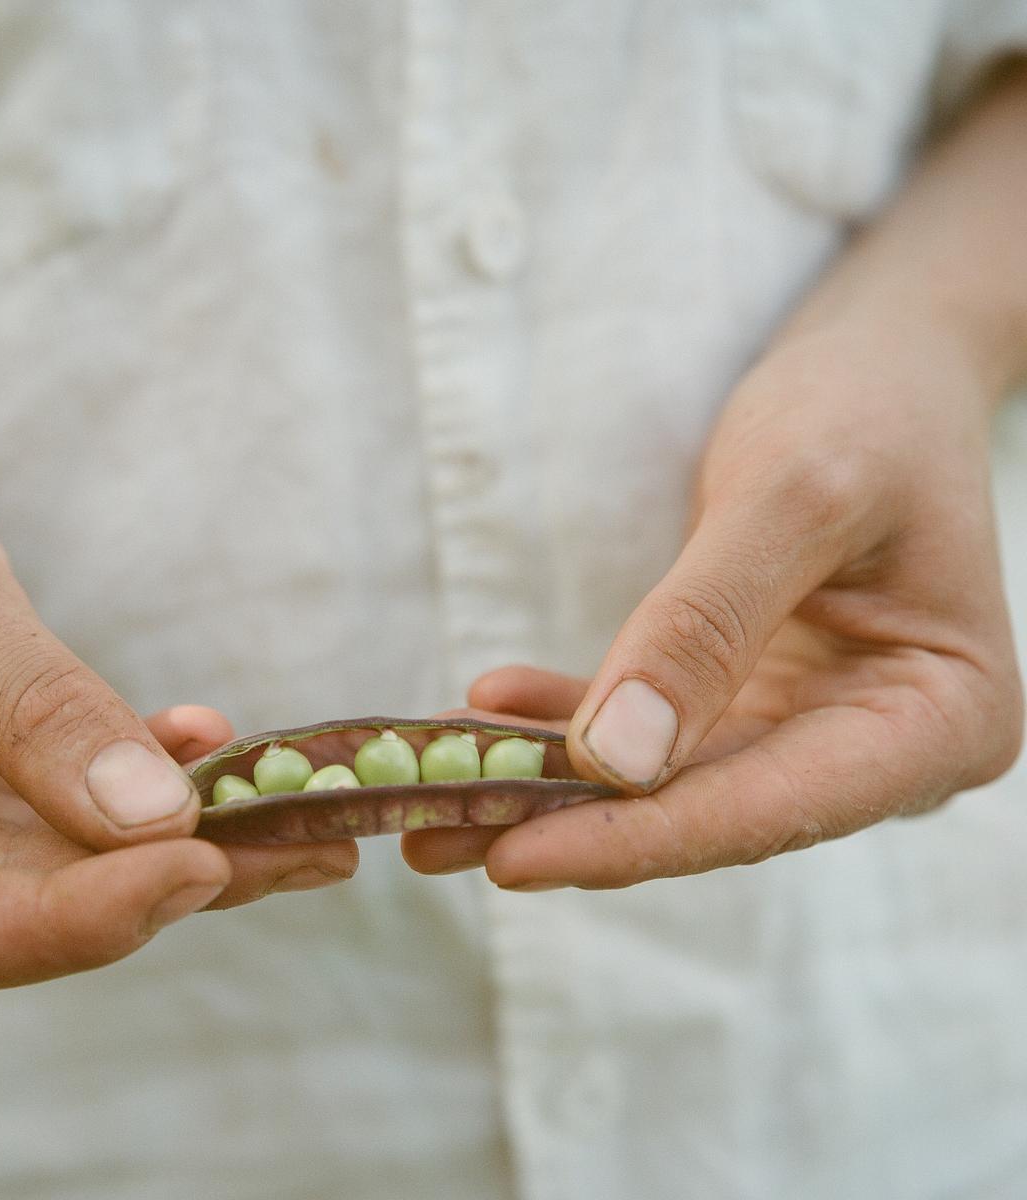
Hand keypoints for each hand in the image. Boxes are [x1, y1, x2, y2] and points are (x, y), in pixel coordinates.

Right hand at [0, 381, 355, 1003]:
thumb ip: (28, 705)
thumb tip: (154, 817)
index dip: (69, 923)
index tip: (195, 866)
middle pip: (17, 911)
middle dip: (167, 886)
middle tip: (309, 848)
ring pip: (64, 863)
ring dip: (187, 842)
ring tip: (308, 819)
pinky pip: (70, 797)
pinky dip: (146, 775)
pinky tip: (209, 742)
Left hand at [403, 320, 1022, 887]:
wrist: (880, 370)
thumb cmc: (866, 411)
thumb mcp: (793, 495)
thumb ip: (706, 628)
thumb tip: (614, 762)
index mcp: (938, 720)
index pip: (769, 806)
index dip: (637, 840)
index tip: (515, 858)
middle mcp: (879, 746)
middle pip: (706, 807)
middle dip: (568, 825)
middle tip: (435, 839)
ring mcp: (812, 725)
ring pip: (664, 778)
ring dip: (548, 783)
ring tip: (432, 799)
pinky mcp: (754, 695)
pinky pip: (649, 720)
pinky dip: (569, 715)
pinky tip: (491, 706)